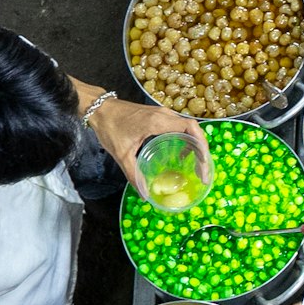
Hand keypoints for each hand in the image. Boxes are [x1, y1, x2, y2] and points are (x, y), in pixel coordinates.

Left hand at [82, 85, 210, 183]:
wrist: (100, 109)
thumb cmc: (110, 128)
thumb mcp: (121, 155)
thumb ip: (134, 175)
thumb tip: (145, 195)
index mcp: (158, 122)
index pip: (191, 129)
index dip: (202, 147)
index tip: (203, 166)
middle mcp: (165, 115)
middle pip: (194, 130)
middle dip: (202, 151)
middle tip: (201, 172)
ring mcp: (163, 113)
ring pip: (188, 128)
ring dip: (195, 146)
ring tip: (196, 166)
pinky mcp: (159, 115)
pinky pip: (180, 126)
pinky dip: (186, 140)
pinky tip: (181, 155)